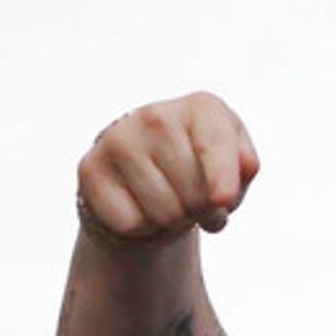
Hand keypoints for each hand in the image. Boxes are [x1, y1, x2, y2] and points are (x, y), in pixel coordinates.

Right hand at [76, 92, 259, 246]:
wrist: (150, 174)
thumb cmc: (204, 170)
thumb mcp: (237, 166)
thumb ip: (244, 167)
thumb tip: (230, 183)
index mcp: (203, 108)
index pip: (216, 146)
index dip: (223, 181)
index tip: (223, 200)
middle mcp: (157, 115)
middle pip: (195, 194)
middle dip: (202, 212)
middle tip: (197, 203)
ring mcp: (120, 138)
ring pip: (165, 213)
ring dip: (174, 222)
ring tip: (171, 201)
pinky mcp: (91, 167)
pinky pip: (132, 223)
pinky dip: (143, 227)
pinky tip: (141, 204)